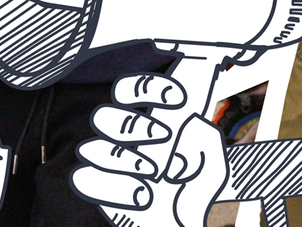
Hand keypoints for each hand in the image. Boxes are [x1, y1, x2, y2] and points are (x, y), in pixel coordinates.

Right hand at [71, 74, 228, 226]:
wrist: (185, 220)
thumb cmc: (196, 185)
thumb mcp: (213, 159)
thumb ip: (205, 139)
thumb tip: (191, 122)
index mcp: (148, 121)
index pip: (131, 91)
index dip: (147, 87)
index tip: (178, 98)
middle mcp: (122, 140)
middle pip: (104, 117)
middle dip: (133, 125)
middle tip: (164, 135)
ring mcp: (108, 165)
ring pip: (92, 149)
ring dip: (124, 159)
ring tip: (154, 170)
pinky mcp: (100, 191)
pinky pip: (88, 182)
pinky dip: (117, 187)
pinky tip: (144, 194)